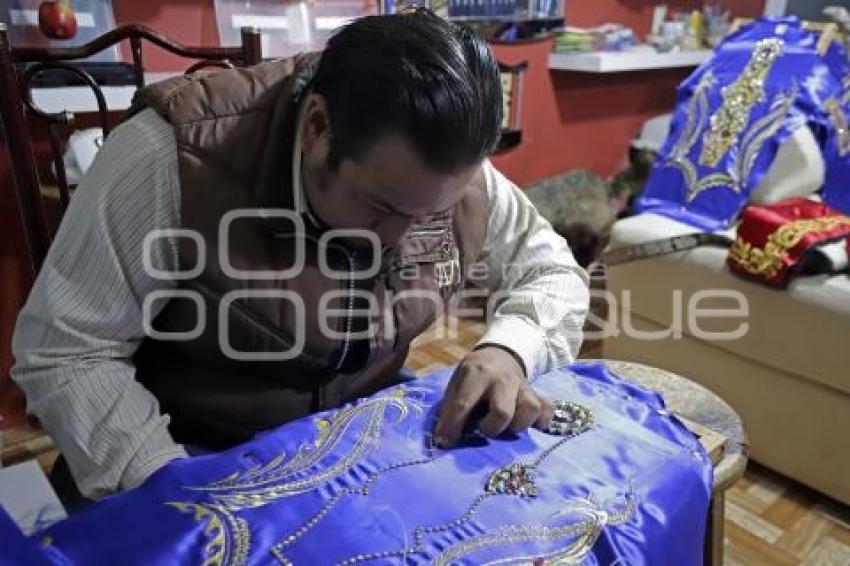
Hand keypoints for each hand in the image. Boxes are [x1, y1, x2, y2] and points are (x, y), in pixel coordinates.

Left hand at [432, 346, 553, 446]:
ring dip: (517, 425)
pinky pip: (546, 409)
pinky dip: (540, 421)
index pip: (464, 404)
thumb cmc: (472, 375)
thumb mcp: (456, 382)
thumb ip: (451, 407)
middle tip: (482, 428)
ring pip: (530, 409)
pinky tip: (529, 425)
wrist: (499, 355)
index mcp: (476, 373)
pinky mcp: (536, 394)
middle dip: (490, 428)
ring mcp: (522, 385)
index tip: (446, 441)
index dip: (453, 427)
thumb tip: (444, 439)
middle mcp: (502, 378)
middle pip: (502, 412)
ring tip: (505, 426)